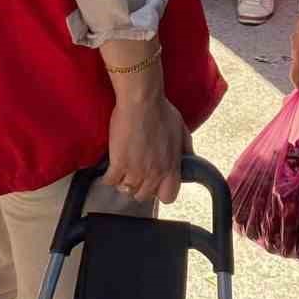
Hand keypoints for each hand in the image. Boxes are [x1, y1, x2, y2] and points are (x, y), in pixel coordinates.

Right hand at [103, 82, 189, 204]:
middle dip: (139, 186)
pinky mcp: (118, 164)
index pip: (168, 197)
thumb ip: (186, 148)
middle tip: (136, 174)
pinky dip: (108, 177)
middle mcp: (154, 173)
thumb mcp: (182, 129)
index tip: (155, 183)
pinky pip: (110, 181)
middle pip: (143, 195)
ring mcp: (135, 170)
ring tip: (122, 171)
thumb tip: (190, 158)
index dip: (160, 191)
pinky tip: (109, 169)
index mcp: (171, 167)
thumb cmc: (161, 111)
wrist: (142, 102)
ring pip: (126, 190)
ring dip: (123, 181)